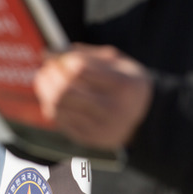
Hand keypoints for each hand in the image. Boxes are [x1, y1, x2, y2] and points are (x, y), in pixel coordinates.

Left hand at [33, 43, 152, 149]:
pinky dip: (51, 107)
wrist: (146, 116)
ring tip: (45, 80)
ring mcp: (101, 128)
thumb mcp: (116, 61)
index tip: (58, 56)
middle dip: (49, 76)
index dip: (63, 60)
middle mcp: (113, 110)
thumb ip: (85, 54)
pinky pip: (60, 122)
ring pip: (58, 108)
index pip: (80, 69)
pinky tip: (53, 97)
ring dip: (45, 91)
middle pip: (65, 91)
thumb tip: (49, 53)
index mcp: (123, 85)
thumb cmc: (126, 81)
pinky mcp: (91, 140)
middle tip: (46, 68)